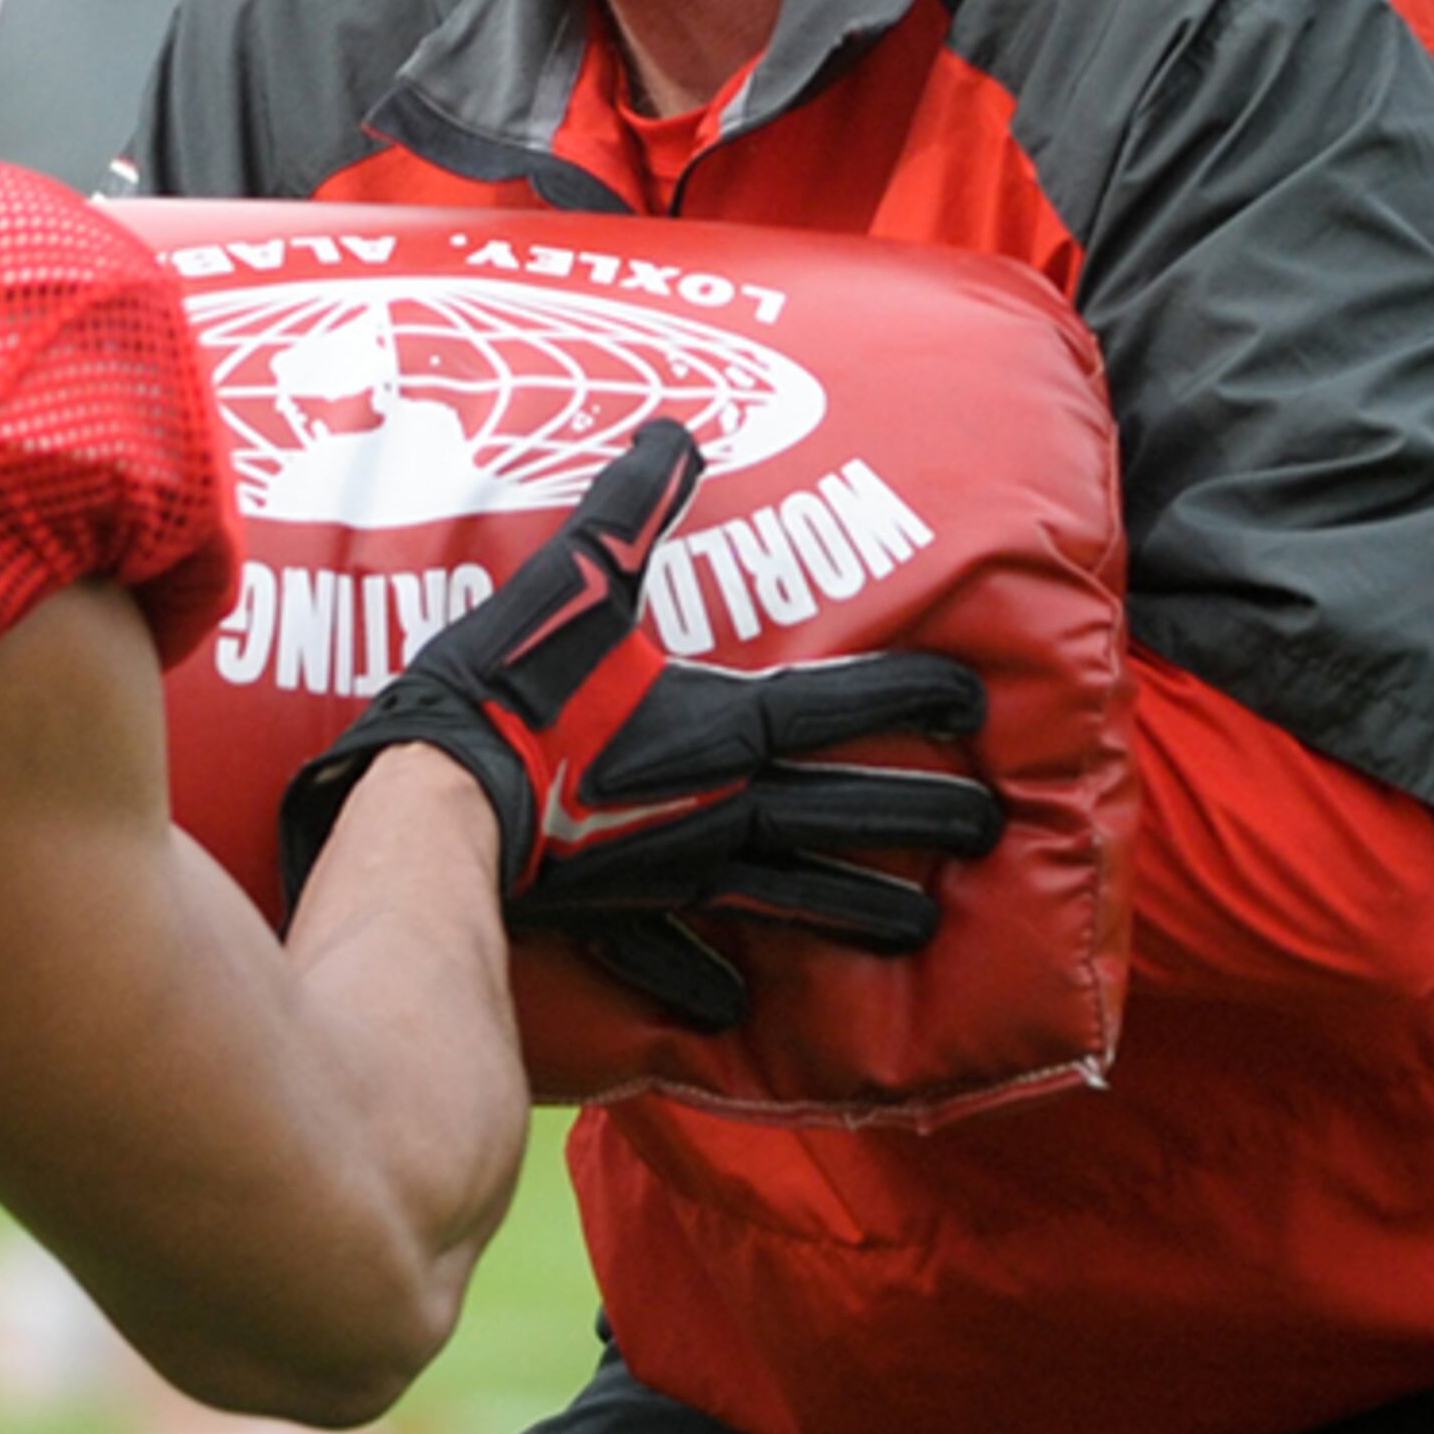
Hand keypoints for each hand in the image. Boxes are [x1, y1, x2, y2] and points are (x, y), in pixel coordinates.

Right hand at [274, 418, 1003, 1027]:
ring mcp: (675, 873)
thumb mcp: (577, 579)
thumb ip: (633, 509)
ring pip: (791, 897)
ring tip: (919, 929)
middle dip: (926, 816)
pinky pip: (671, 961)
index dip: (915, 696)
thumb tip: (676, 429)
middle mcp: (720, 805)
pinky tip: (733, 1005)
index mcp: (721, 723)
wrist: (440, 806)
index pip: (844, 705)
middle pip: (844, 811)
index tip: (978, 702)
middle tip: (993, 830)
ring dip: (858, 911)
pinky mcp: (618, 918)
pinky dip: (704, 983)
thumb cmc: (512, 687)